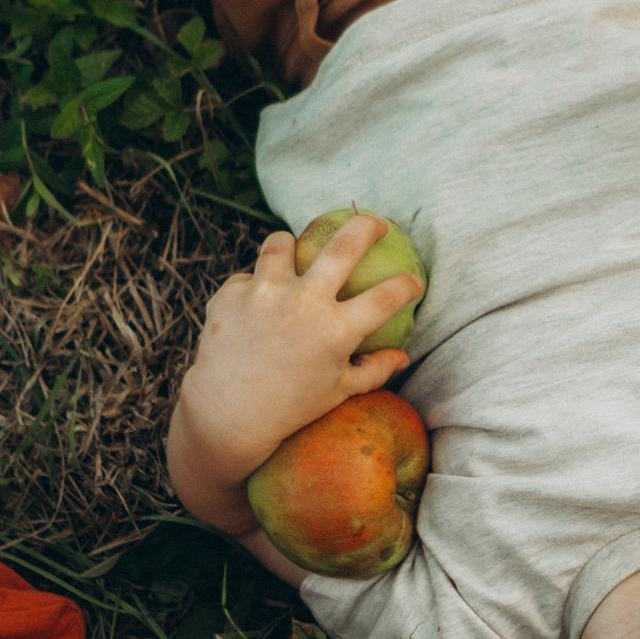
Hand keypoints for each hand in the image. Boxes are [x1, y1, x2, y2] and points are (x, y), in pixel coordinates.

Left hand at [169, 215, 419, 531]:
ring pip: (281, 244)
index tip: (413, 280)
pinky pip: (248, 276)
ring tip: (293, 250)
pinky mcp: (231, 294)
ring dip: (291, 245)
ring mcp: (264, 294)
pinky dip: (255, 286)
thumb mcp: (338, 391)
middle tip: (375, 223)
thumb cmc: (290, 408)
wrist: (226, 415)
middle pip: (343, 246)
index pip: (386, 297)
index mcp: (336, 331)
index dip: (407, 285)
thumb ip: (374, 370)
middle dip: (366, 226)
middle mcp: (303, 304)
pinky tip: (255, 302)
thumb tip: (404, 356)